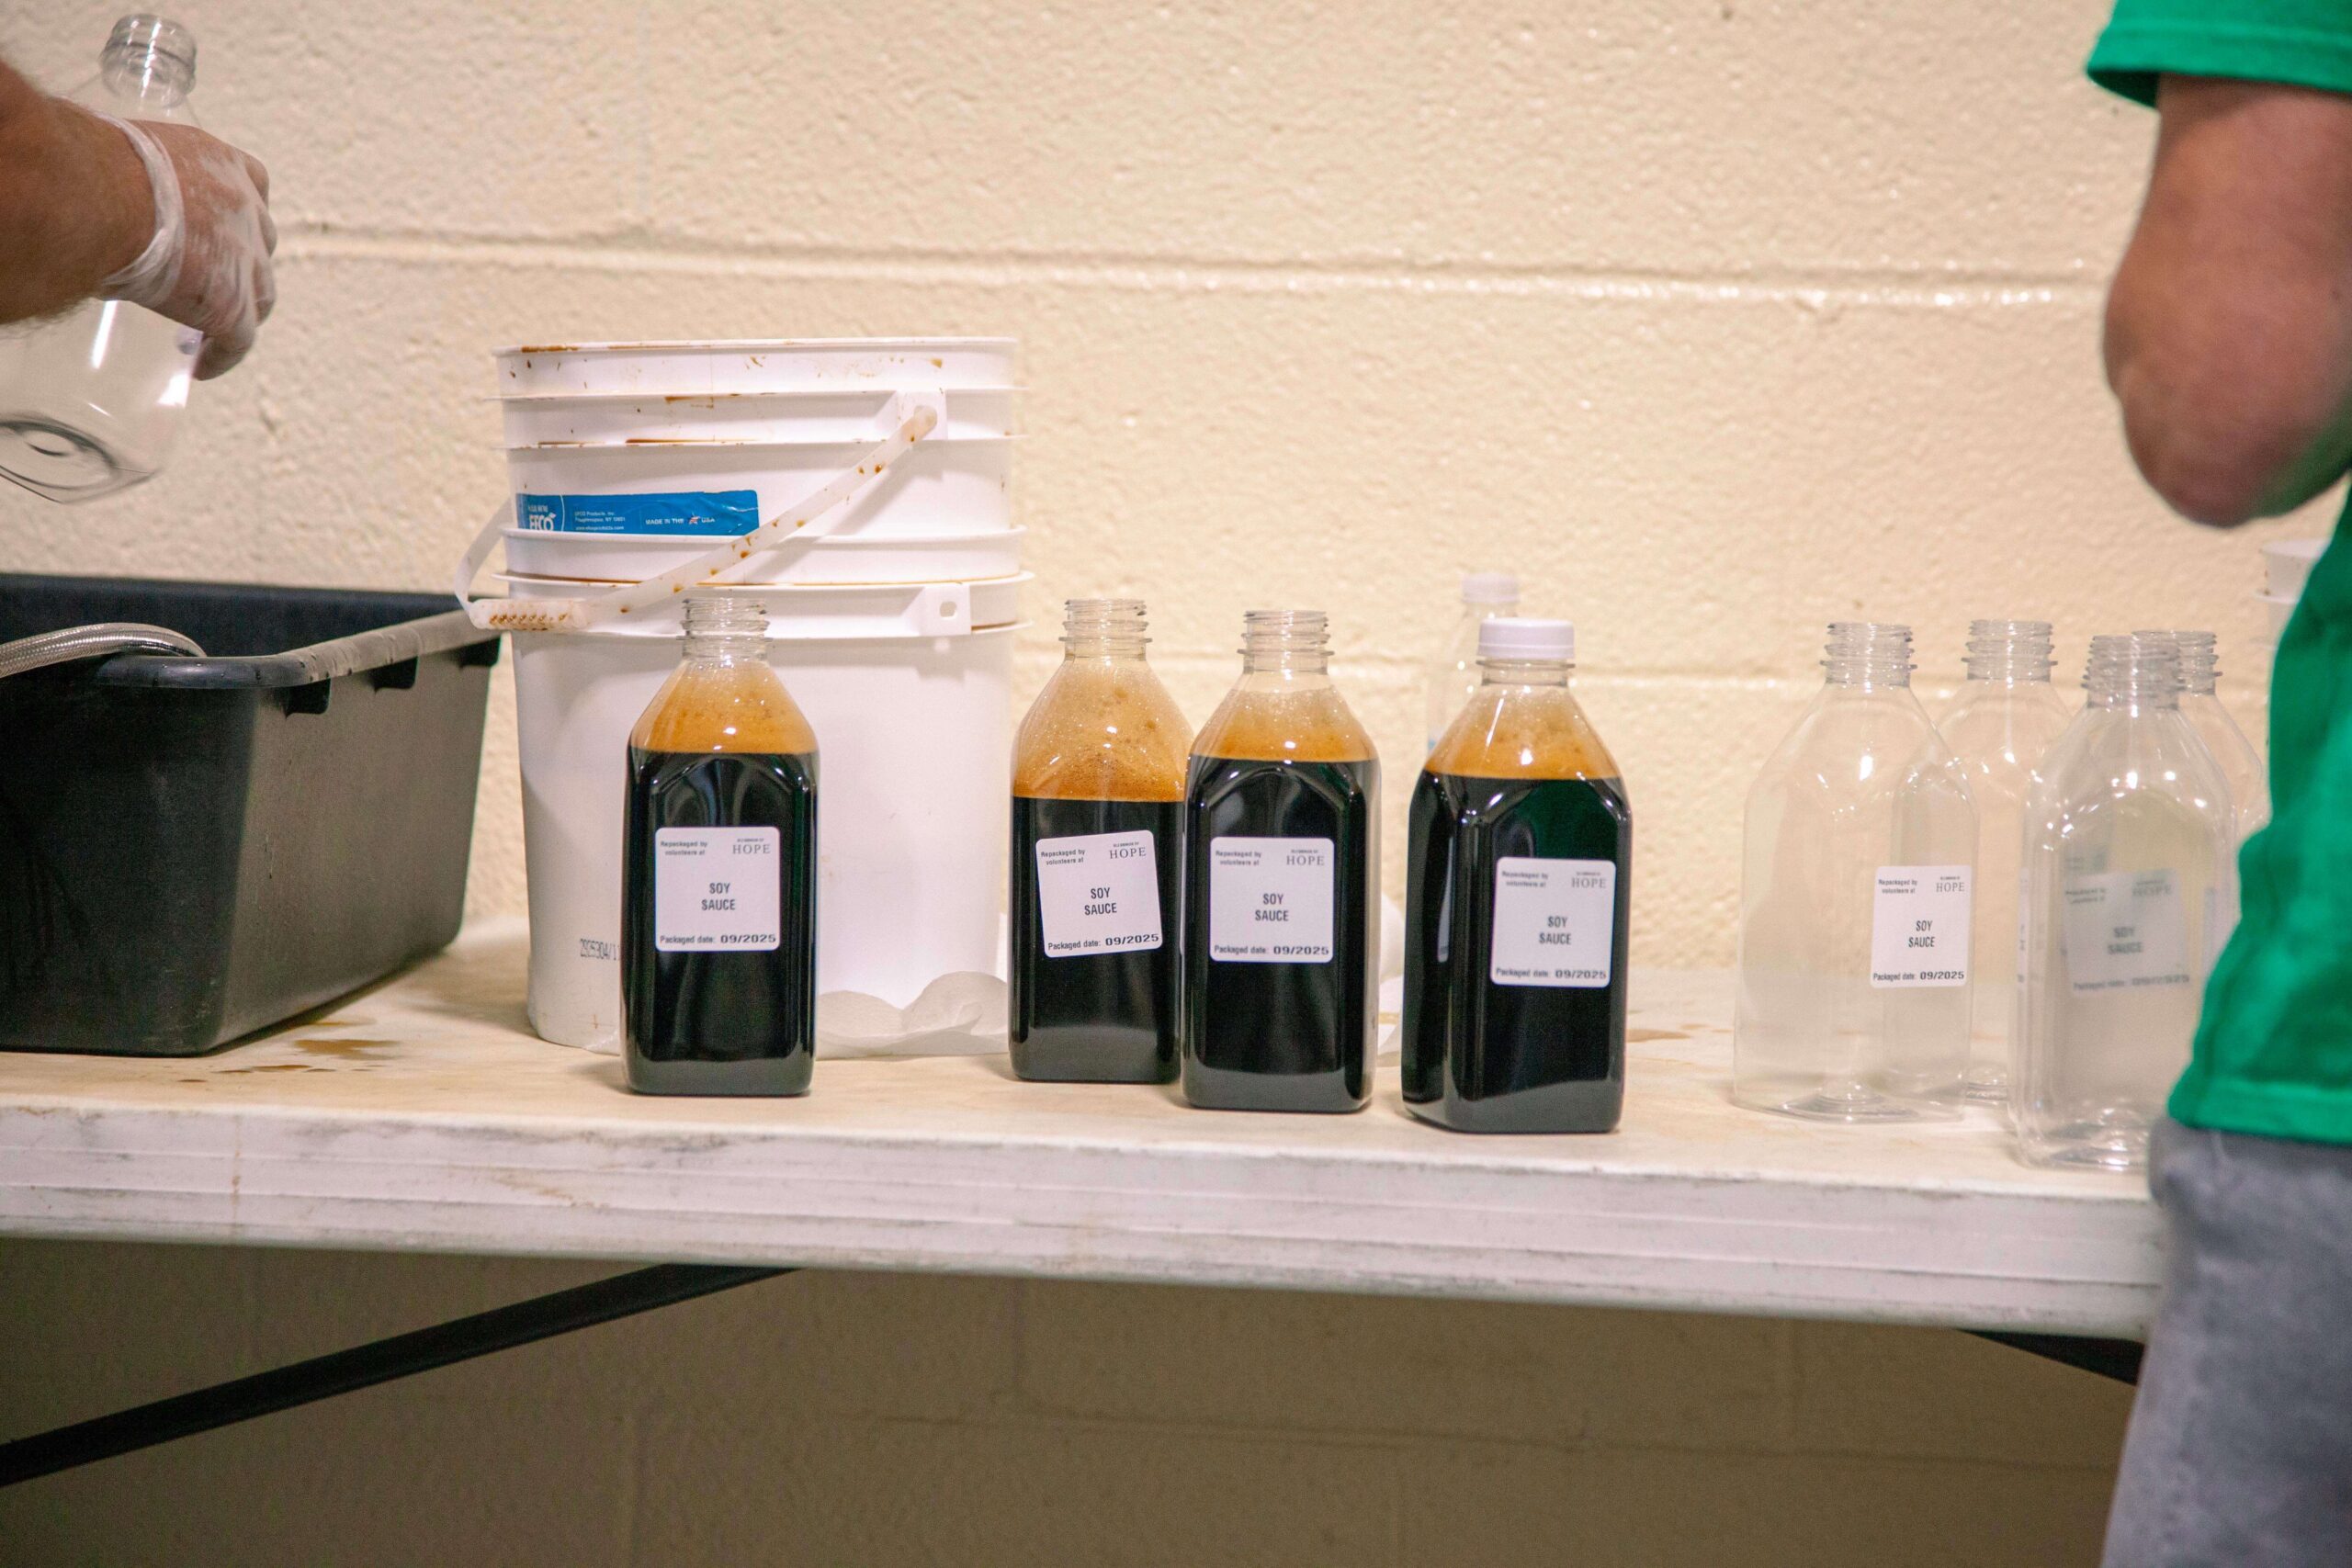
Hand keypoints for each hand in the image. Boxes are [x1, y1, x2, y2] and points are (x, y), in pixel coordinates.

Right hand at [97, 114, 275, 378]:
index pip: (252, 185)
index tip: (224, 230)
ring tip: (211, 329)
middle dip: (242, 263)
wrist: (90, 196)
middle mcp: (244, 206)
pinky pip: (238, 340)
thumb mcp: (122, 166)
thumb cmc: (84, 169)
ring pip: (258, 294)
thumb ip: (138, 191)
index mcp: (218, 162)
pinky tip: (202, 367)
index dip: (240, 214)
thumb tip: (111, 217)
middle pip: (259, 244)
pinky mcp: (232, 303)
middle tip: (212, 282)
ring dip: (239, 310)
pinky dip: (222, 355)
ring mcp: (245, 257)